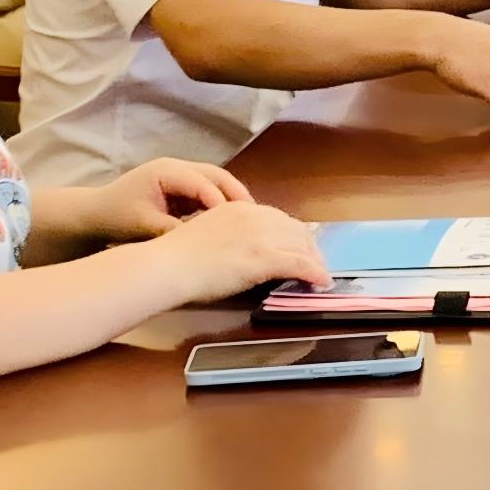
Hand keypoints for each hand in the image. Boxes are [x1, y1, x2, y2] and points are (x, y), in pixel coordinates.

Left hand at [88, 157, 254, 241]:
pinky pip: (209, 192)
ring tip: (250, 220)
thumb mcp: (143, 225)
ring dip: (232, 199)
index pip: (202, 182)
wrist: (96, 214)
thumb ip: (171, 231)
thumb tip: (200, 242)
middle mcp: (177, 167)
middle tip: (256, 216)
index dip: (221, 201)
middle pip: (216, 175)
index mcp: (166, 171)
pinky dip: (222, 204)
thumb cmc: (117, 217)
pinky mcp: (182, 187)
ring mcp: (180, 175)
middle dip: (236, 194)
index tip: (238, 222)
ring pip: (216, 182)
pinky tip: (233, 223)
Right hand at [148, 198, 329, 300]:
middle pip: (294, 229)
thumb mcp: (208, 234)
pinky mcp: (264, 257)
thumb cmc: (178, 257)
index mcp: (239, 208)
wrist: (167, 265)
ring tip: (320, 275)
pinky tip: (322, 282)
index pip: (277, 218)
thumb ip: (230, 236)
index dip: (292, 235)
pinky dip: (315, 273)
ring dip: (315, 261)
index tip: (298, 247)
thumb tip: (244, 251)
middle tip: (315, 263)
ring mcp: (260, 236)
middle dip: (308, 247)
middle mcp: (254, 215)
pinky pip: (300, 264)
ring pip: (301, 245)